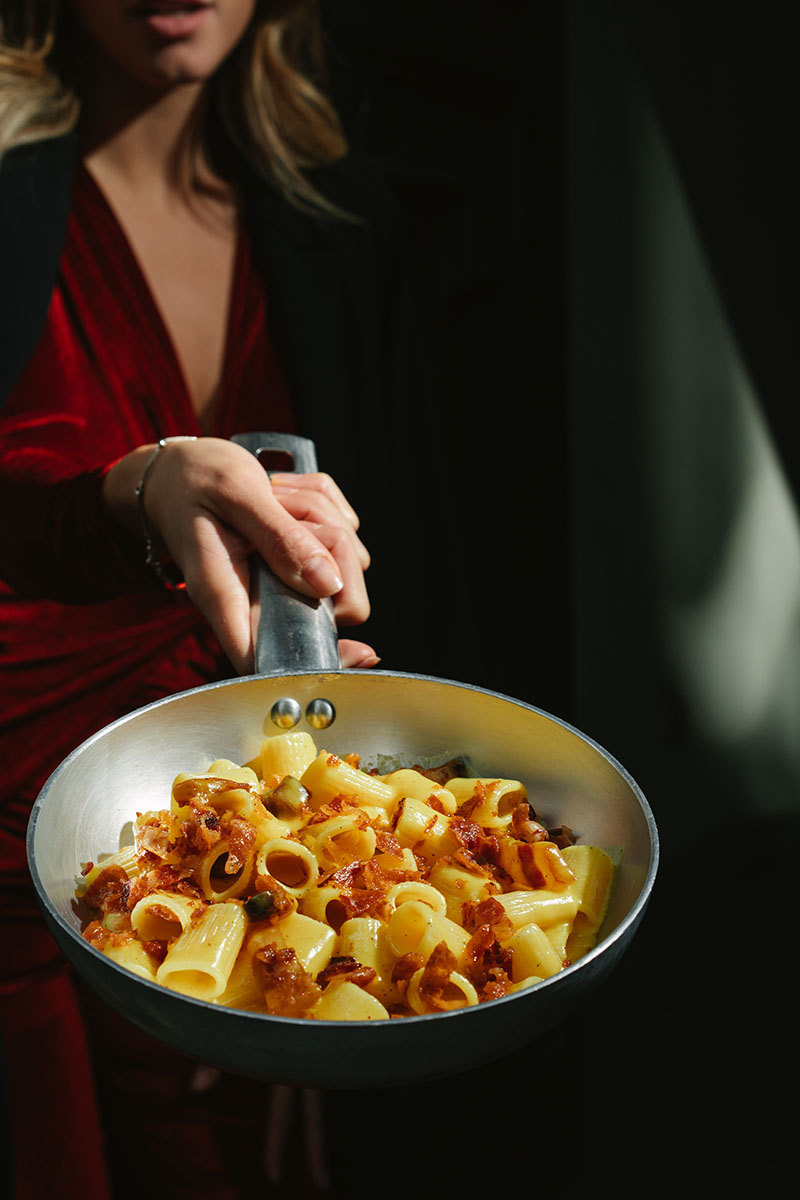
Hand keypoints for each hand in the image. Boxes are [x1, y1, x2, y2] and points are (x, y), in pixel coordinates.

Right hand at [103, 438, 377, 673]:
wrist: (177, 469)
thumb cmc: (193, 479)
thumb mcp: (235, 493)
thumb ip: (279, 538)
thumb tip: (327, 584)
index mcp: (227, 597)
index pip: (272, 660)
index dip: (319, 661)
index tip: (361, 652)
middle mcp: (258, 598)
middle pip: (335, 604)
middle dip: (333, 549)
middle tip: (291, 512)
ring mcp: (283, 579)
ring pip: (344, 562)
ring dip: (323, 517)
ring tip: (276, 497)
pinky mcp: (298, 557)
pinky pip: (343, 532)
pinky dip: (325, 504)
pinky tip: (285, 495)